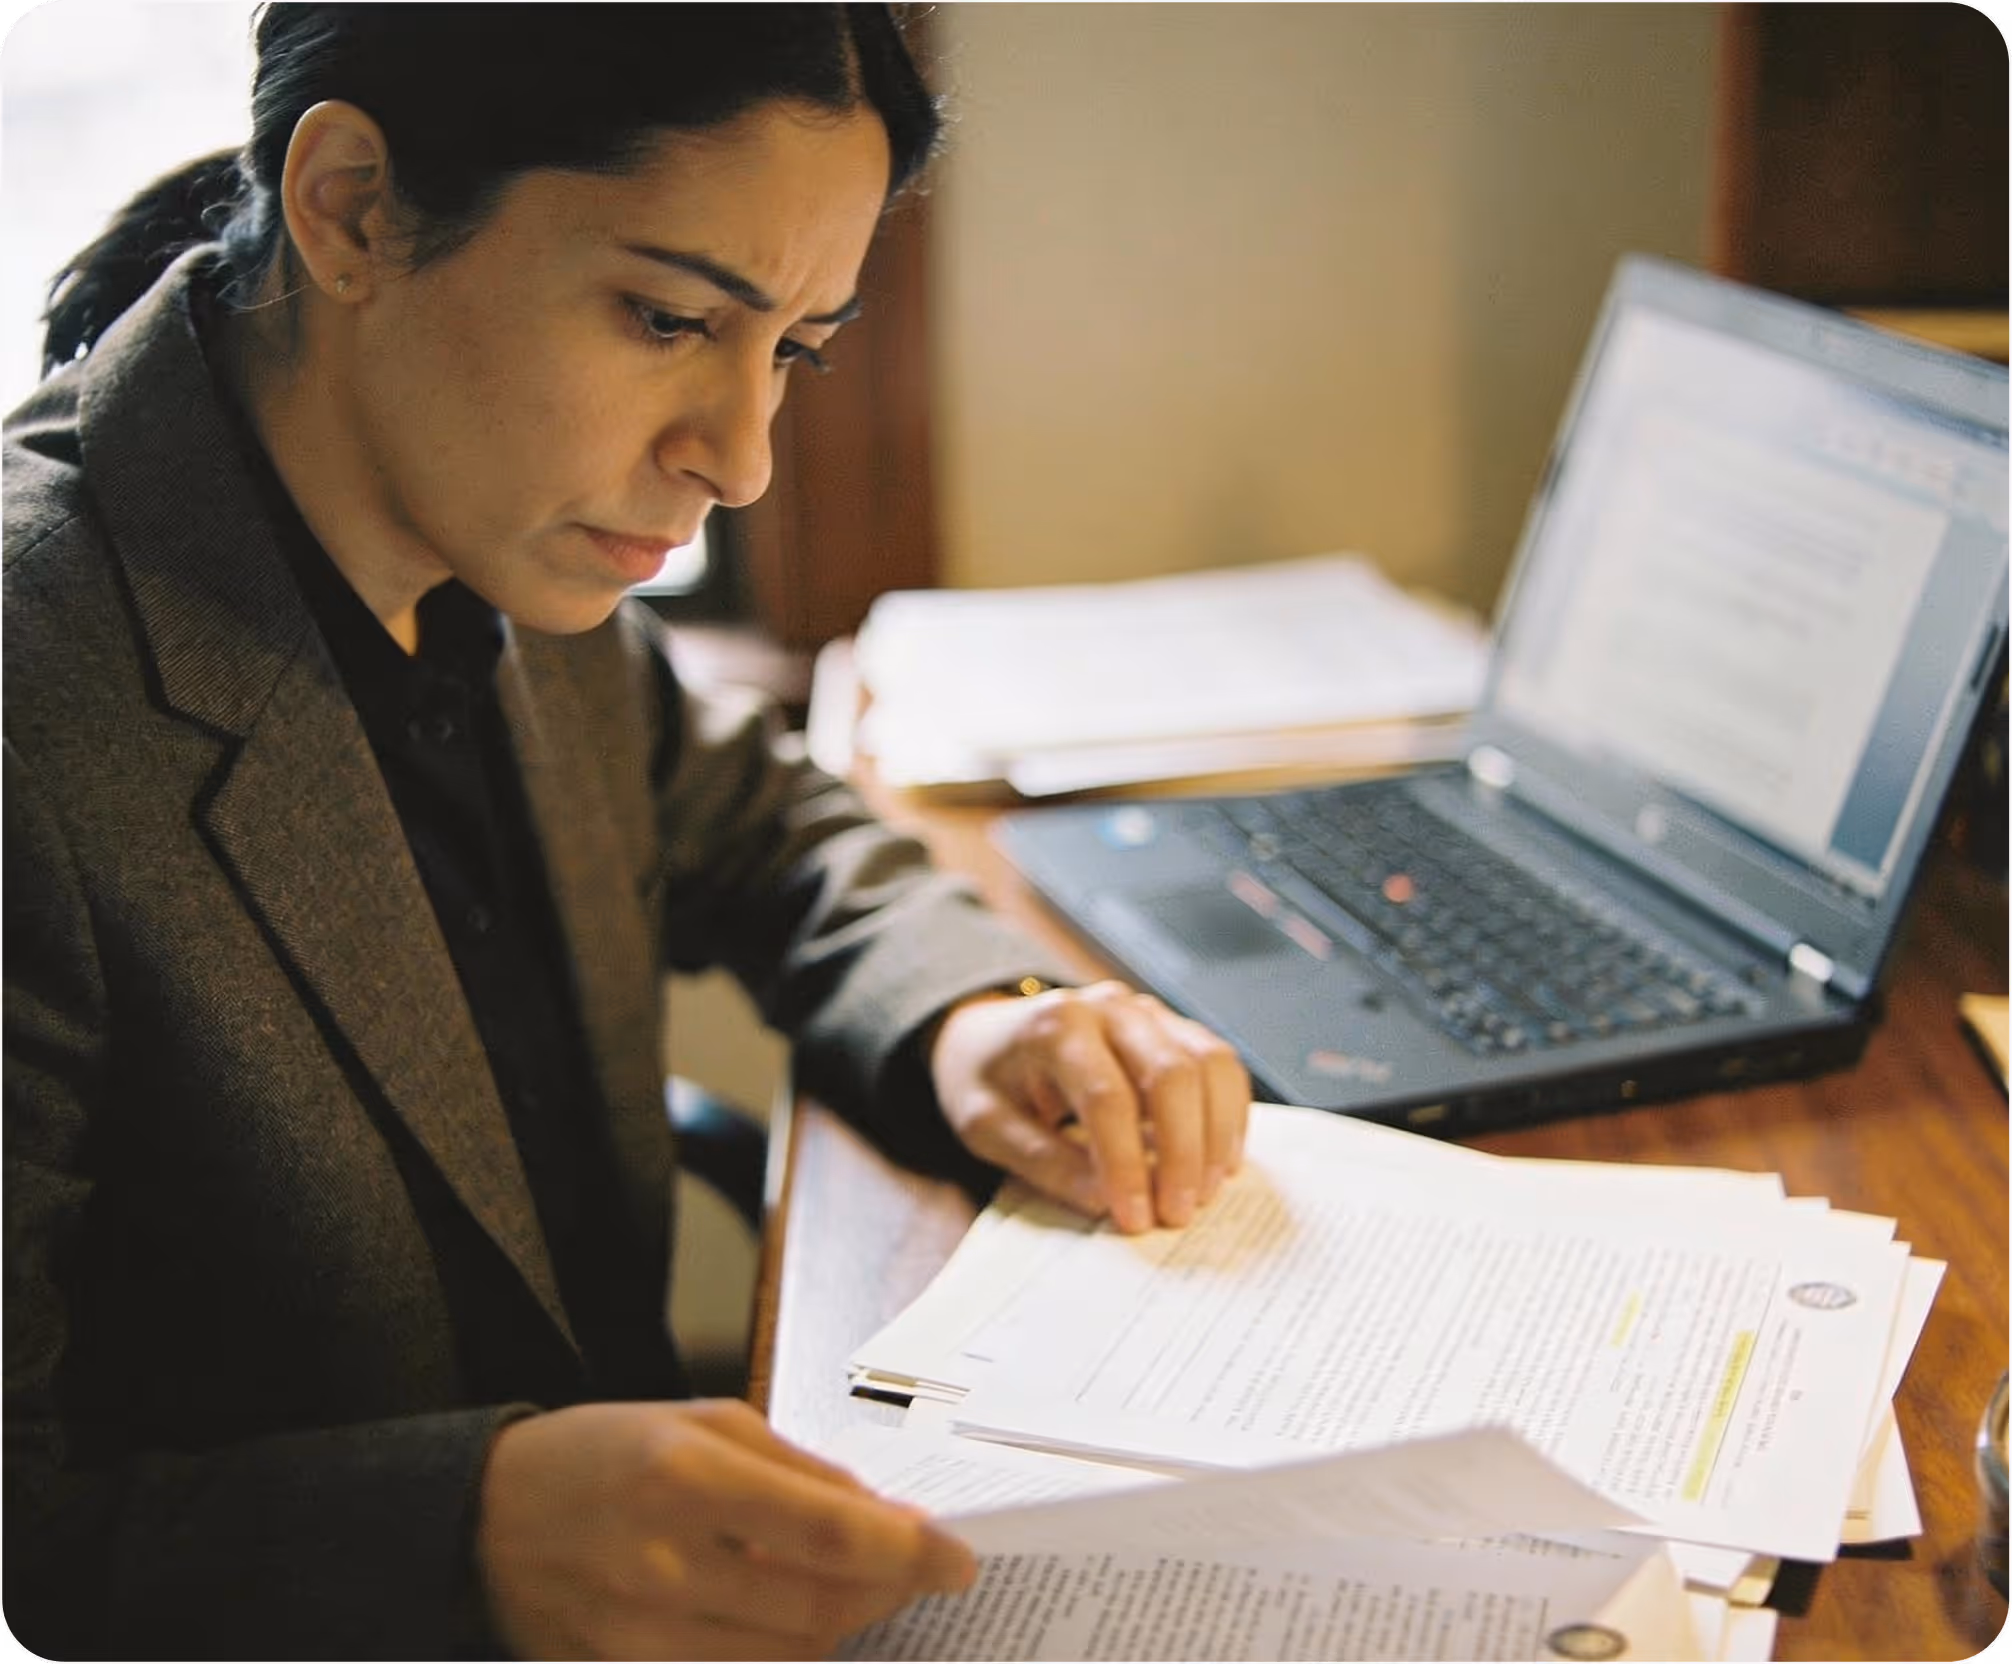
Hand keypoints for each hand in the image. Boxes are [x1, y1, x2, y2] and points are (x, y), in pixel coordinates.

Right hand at [475, 1398, 974, 1659]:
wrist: (484, 1516)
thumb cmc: (604, 1452)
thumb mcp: (701, 1422)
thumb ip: (796, 1470)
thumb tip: (883, 1516)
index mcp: (686, 1477)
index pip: (831, 1533)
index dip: (910, 1552)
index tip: (958, 1558)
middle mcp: (664, 1565)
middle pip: (820, 1608)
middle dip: (887, 1591)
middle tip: (919, 1570)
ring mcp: (641, 1638)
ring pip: (788, 1659)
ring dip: (842, 1627)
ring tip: (859, 1589)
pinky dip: (784, 1657)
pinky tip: (797, 1621)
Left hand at [929, 980, 1250, 1232]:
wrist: (987, 1032)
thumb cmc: (987, 1080)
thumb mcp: (986, 1126)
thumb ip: (1043, 1162)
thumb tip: (1107, 1201)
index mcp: (1055, 1025)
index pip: (1106, 1096)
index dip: (1126, 1163)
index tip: (1135, 1219)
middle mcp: (1109, 1007)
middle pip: (1170, 1074)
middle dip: (1182, 1153)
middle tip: (1178, 1214)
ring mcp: (1147, 1011)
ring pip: (1209, 1064)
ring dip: (1214, 1136)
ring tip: (1202, 1194)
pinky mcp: (1172, 1026)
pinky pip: (1220, 1064)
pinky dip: (1230, 1114)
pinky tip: (1219, 1162)